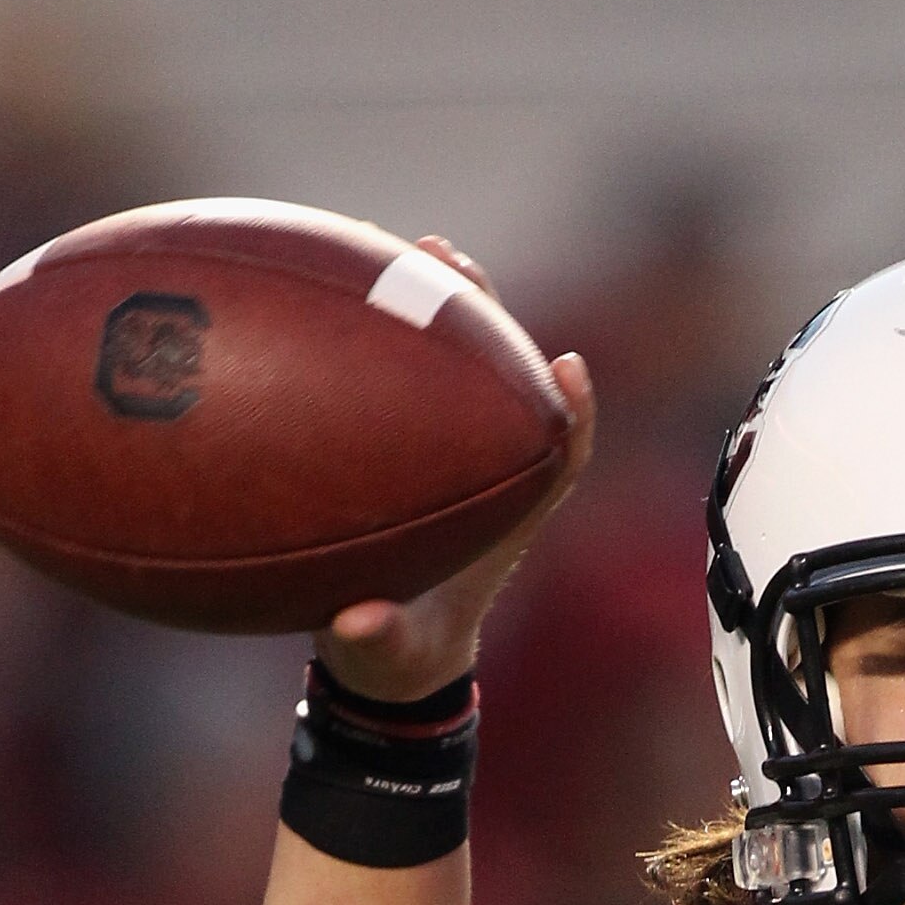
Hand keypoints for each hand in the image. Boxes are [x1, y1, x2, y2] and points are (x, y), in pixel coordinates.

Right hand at [316, 239, 594, 701]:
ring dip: (437, 308)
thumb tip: (359, 621)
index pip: (559, 458)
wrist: (382, 657)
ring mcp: (447, 454)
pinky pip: (396, 381)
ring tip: (407, 248)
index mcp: (503, 521)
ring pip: (458, 368)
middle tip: (458, 268)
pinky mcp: (407, 447)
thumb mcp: (385, 654)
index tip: (568, 367)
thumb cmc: (397, 655)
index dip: (572, 414)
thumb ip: (378, 640)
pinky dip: (376, 336)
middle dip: (493, 325)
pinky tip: (332, 290)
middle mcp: (485, 473)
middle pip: (508, 385)